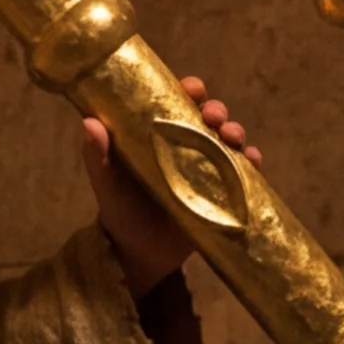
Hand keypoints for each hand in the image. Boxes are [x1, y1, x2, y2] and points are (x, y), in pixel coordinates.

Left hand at [78, 75, 255, 287]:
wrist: (140, 255)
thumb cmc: (120, 211)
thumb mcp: (106, 183)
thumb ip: (97, 155)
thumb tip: (90, 123)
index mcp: (160, 135)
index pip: (178, 102)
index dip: (189, 90)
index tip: (194, 89)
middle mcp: (187, 147)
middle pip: (209, 117)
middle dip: (217, 110)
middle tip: (214, 117)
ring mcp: (208, 169)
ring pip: (229, 140)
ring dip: (236, 132)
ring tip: (232, 138)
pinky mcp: (223, 193)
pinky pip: (244, 172)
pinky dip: (252, 162)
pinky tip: (252, 161)